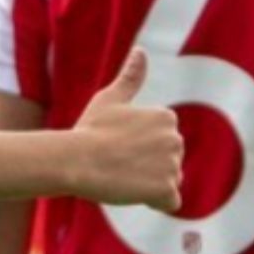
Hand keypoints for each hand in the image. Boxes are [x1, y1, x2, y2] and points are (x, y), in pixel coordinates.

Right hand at [69, 48, 183, 209]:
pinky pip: (170, 202)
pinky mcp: (166, 188)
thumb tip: (141, 50)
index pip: (162, 142)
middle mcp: (175, 139)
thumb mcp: (109, 99)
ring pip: (168, 182)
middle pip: (168, 162)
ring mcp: (173, 164)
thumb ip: (130, 77)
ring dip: (150, 185)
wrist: (77, 160)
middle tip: (119, 164)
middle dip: (148, 167)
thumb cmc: (89, 129)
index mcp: (166, 117)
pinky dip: (156, 201)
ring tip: (124, 177)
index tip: (119, 147)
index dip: (140, 149)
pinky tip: (134, 192)